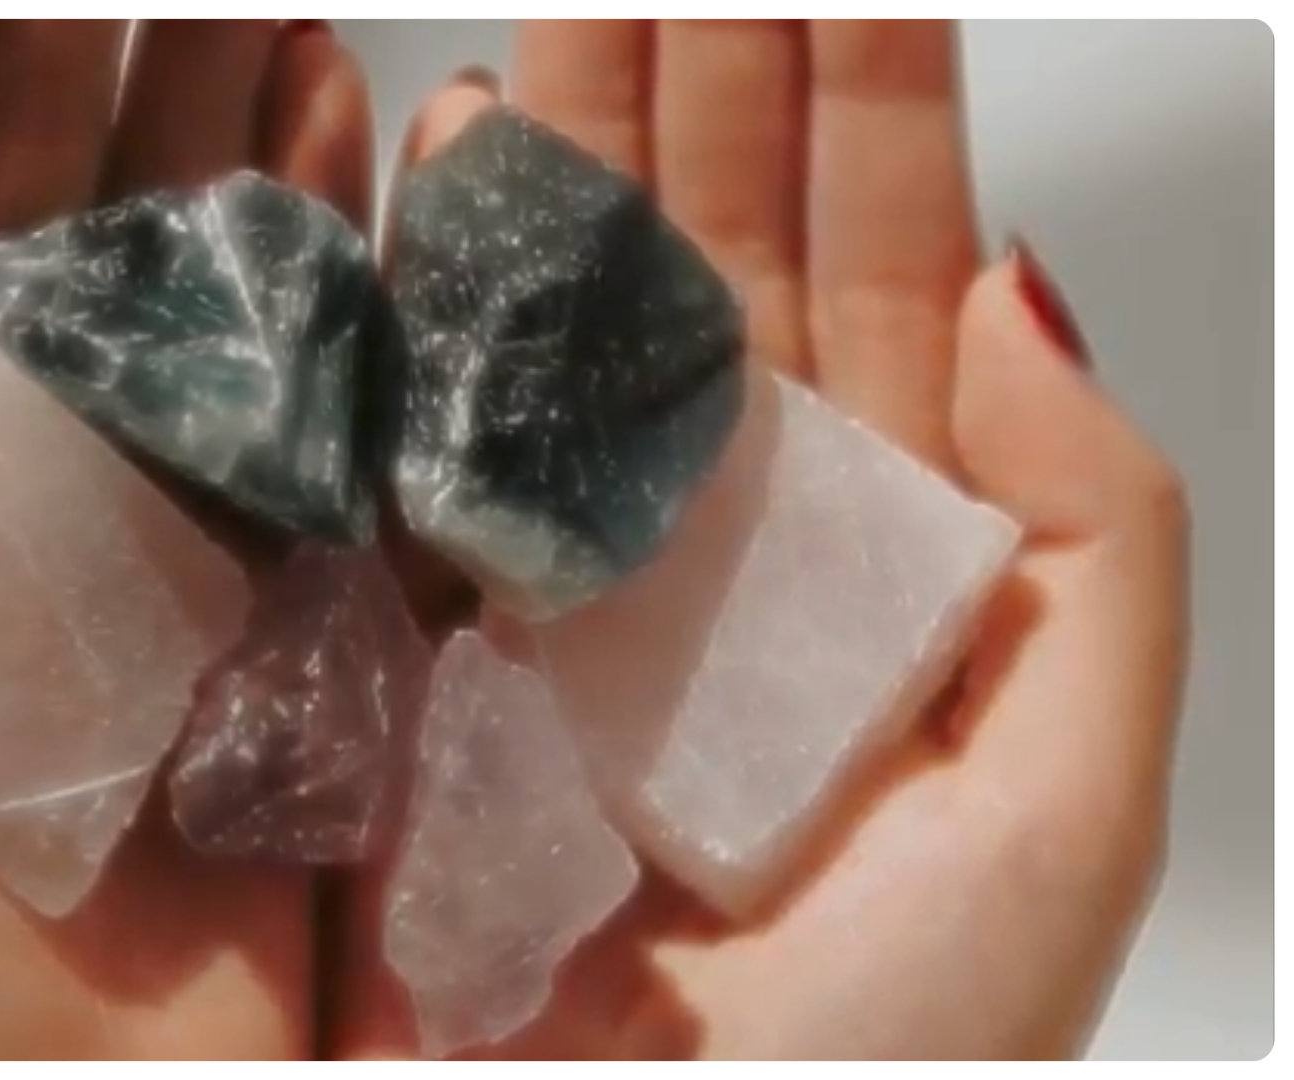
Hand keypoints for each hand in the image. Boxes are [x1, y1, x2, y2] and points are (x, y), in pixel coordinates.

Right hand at [334, 20, 1188, 1058]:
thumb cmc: (870, 1067)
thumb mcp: (1056, 818)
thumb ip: (1092, 555)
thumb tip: (1022, 299)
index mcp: (860, 554)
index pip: (866, 278)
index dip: (865, 104)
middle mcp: (699, 537)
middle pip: (702, 254)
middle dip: (698, 66)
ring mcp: (542, 572)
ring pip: (558, 307)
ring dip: (564, 132)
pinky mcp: (407, 627)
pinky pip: (411, 420)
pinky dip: (419, 280)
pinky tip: (435, 139)